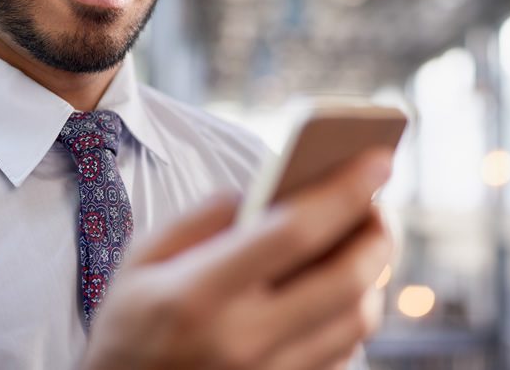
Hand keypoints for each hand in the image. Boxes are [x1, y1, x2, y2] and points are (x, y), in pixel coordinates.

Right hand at [82, 150, 393, 369]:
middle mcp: (242, 342)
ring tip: (364, 242)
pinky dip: (353, 313)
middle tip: (379, 203)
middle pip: (347, 280)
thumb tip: (264, 191)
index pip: (295, 232)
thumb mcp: (140, 260)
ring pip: (357, 322)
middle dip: (378, 232)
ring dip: (373, 275)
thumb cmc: (129, 326)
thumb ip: (202, 217)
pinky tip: (343, 288)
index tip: (378, 159)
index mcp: (200, 294)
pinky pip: (345, 355)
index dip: (346, 190)